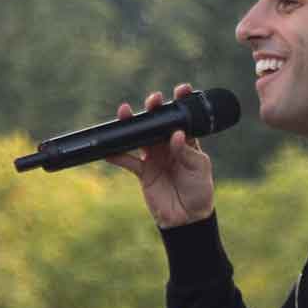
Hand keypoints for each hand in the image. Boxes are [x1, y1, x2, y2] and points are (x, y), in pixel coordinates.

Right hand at [107, 83, 215, 227]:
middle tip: (153, 100)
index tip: (182, 89)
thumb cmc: (199, 191)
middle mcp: (168, 146)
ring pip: (139, 136)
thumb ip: (186, 152)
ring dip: (131, 126)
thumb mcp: (199, 169)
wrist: (187, 218)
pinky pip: (127, 160)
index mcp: (186, 141)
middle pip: (158, 123)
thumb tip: (175, 134)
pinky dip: (117, 155)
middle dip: (154, 109)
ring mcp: (154, 158)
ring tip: (124, 112)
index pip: (183, 118)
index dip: (182, 102)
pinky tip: (108, 149)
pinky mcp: (143, 172)